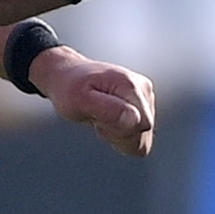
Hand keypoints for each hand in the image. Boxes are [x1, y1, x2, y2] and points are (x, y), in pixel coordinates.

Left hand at [31, 46, 157, 157]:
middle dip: (118, 134)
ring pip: (142, 137)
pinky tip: (109, 120)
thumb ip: (108, 110)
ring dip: (119, 135)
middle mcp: (144, 89)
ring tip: (101, 118)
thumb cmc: (70, 89)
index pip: (142, 125)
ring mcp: (146, 97)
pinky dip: (123, 134)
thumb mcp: (80, 101)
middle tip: (97, 119)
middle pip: (143, 132)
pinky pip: (140, 136)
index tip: (98, 120)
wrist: (68, 76)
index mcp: (131, 85)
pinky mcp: (145, 105)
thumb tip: (135, 119)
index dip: (119, 131)